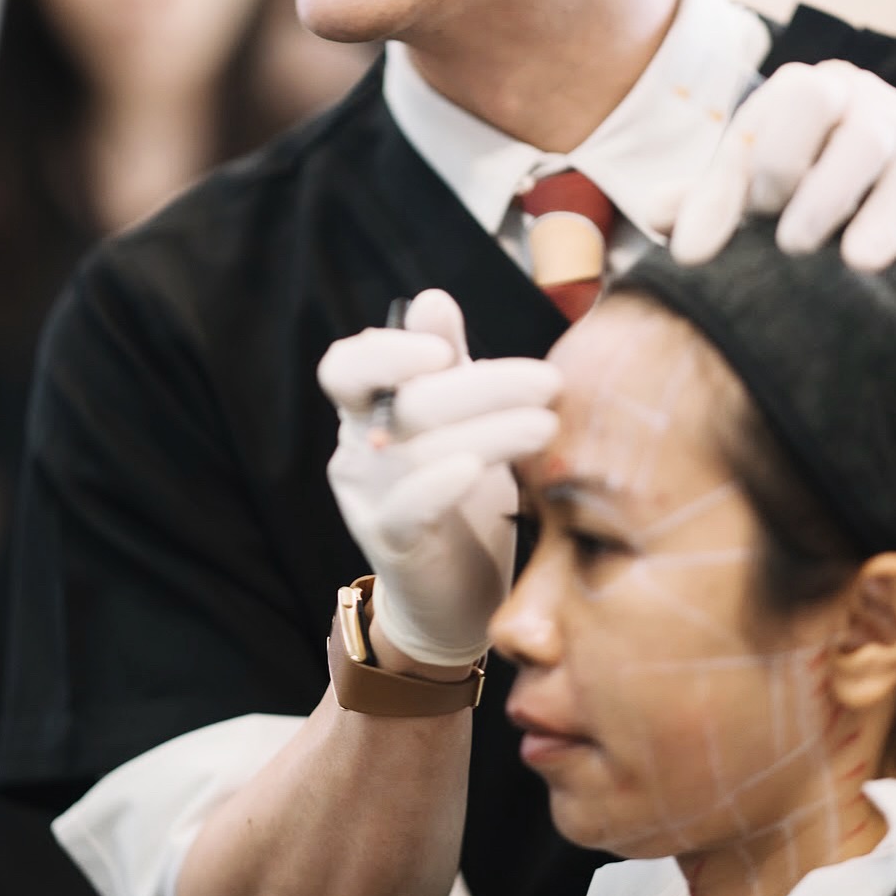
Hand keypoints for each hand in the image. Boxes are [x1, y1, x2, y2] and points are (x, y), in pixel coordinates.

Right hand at [320, 290, 559, 667]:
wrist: (455, 595)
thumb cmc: (461, 492)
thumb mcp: (457, 419)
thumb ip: (445, 363)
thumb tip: (431, 299)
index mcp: (368, 409)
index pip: (346, 366)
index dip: (387, 350)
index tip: (446, 350)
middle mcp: (359, 448)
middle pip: (406, 401)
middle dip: (483, 386)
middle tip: (549, 381)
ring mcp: (369, 498)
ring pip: (418, 450)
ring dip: (490, 431)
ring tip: (549, 425)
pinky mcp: (390, 544)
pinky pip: (406, 508)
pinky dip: (438, 484)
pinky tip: (473, 470)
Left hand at [656, 60, 895, 270]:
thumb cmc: (813, 192)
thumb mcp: (758, 194)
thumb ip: (709, 202)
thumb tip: (656, 213)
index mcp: (797, 92)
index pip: (751, 125)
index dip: (718, 190)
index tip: (694, 254)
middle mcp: (852, 93)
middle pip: (810, 96)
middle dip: (777, 161)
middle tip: (760, 228)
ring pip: (868, 140)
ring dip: (826, 196)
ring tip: (796, 245)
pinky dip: (888, 223)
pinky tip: (862, 260)